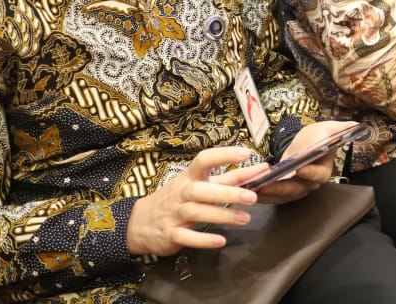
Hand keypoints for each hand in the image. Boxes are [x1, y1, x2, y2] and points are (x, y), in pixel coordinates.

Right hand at [127, 146, 261, 256]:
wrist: (139, 222)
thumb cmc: (176, 199)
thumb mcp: (195, 185)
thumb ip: (225, 180)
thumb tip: (257, 172)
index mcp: (189, 177)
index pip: (204, 160)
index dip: (223, 155)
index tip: (245, 153)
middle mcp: (182, 193)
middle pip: (203, 190)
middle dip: (228, 192)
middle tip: (252, 197)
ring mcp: (174, 214)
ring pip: (197, 212)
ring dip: (222, 215)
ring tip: (245, 218)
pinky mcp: (170, 235)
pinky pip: (187, 237)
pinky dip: (203, 239)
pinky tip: (220, 241)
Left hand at [253, 120, 356, 204]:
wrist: (306, 145)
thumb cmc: (319, 136)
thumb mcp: (331, 129)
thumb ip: (344, 128)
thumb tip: (358, 126)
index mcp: (324, 170)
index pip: (318, 175)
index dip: (309, 173)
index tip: (299, 169)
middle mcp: (310, 184)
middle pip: (296, 189)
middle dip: (280, 188)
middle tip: (265, 184)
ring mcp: (296, 189)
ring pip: (282, 196)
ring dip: (267, 194)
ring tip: (252, 188)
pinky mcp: (282, 191)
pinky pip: (272, 196)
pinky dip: (260, 195)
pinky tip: (247, 189)